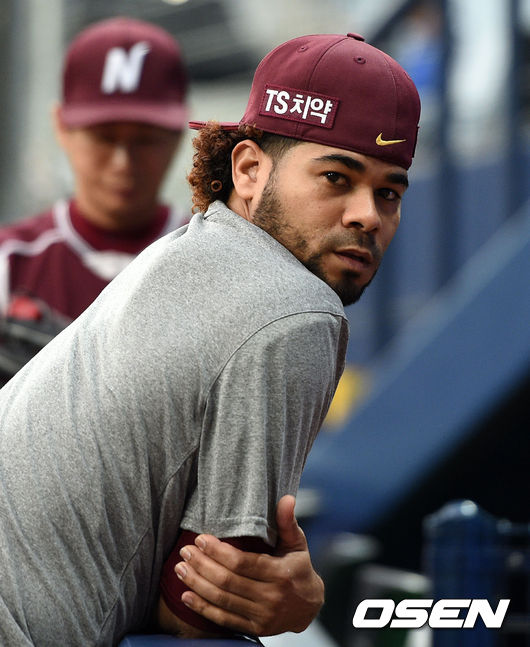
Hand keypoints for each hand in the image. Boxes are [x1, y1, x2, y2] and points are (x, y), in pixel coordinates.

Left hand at [174, 495, 323, 635]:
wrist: (309, 607)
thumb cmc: (299, 568)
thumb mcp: (297, 543)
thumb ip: (287, 522)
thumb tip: (287, 498)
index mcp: (280, 573)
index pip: (243, 562)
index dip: (219, 552)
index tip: (201, 539)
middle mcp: (271, 597)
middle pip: (228, 581)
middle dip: (202, 565)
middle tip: (185, 551)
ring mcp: (263, 616)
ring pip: (222, 600)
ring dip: (197, 584)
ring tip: (180, 569)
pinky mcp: (255, 628)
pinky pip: (224, 619)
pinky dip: (202, 608)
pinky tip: (186, 596)